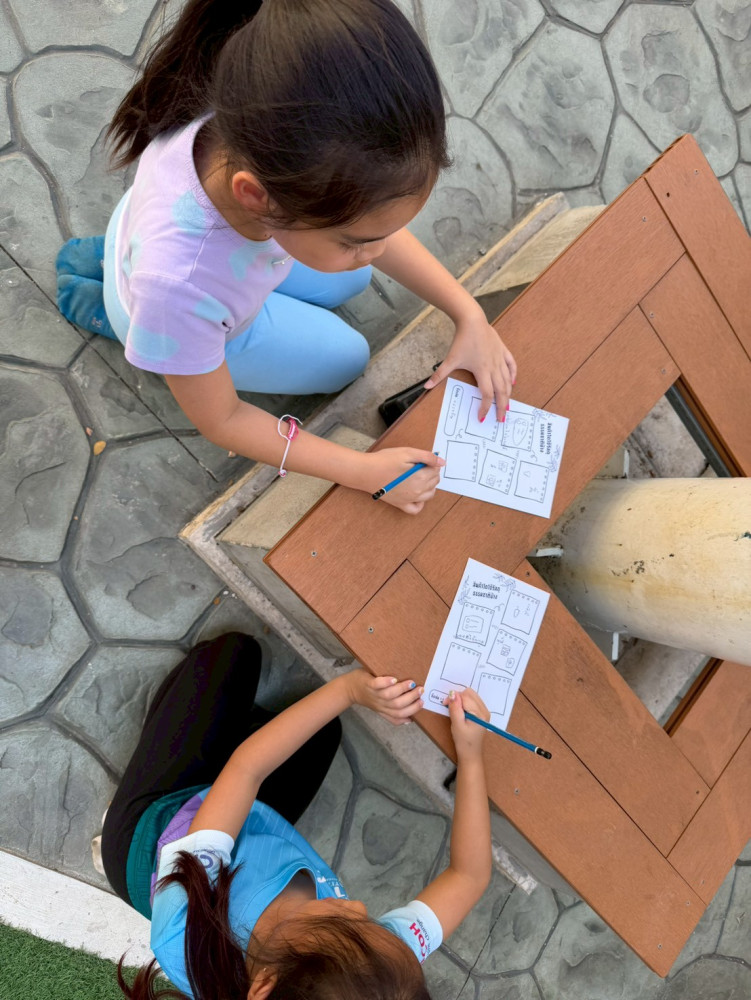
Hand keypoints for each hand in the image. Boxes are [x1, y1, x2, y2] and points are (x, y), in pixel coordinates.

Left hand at [344, 668, 423, 724]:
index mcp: (385, 710)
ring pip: (390, 696)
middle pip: (398, 706)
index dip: (412, 710)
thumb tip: (410, 720)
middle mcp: (380, 704)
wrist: (349, 690)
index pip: (400, 715)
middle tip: (421, 690)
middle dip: (411, 699)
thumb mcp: (380, 708)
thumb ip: (393, 714)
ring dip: (402, 690)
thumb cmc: (368, 696)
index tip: (422, 702)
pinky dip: (386, 683)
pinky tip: (394, 679)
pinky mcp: (369, 684)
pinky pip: (377, 685)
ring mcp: (374, 694)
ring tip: (412, 683)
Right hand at [360, 448, 444, 514]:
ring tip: (418, 477)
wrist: (365, 472)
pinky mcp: (401, 504)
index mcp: (420, 477)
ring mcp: (410, 500)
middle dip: (431, 473)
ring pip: (430, 494)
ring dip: (429, 485)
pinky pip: (416, 509)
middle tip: (419, 465)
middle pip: (434, 482)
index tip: (424, 459)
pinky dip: (420, 503)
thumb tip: (442, 462)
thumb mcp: (407, 452)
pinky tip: (416, 494)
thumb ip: (427, 457)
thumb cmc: (385, 460)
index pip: (436, 470)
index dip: (432, 463)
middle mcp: (418, 491)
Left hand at [424, 306, 516, 421]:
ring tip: (507, 405)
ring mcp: (500, 359)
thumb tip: (426, 386)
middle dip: (502, 406)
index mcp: (482, 371)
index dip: (485, 408)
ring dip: (508, 394)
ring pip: (508, 380)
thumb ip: (439, 374)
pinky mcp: (503, 351)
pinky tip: (512, 382)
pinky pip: (512, 365)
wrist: (472, 320)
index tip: (482, 417)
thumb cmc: (462, 340)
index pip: (486, 395)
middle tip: (501, 419)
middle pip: (501, 391)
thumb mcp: (450, 359)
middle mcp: (494, 367)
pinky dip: (513, 375)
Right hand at [445, 688, 488, 759]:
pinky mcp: (482, 714)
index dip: (454, 697)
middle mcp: (485, 710)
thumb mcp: (456, 725)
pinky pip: (473, 701)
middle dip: (458, 697)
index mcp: (480, 713)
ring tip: (454, 710)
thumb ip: (455, 708)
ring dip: (461, 699)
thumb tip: (452, 693)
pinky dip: (465, 703)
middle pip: (470, 693)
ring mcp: (484, 711)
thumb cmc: (463, 741)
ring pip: (471, 695)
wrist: (470, 754)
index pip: (466, 696)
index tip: (444, 704)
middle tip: (449, 706)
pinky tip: (460, 712)